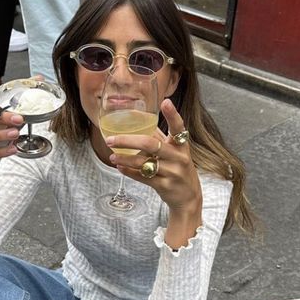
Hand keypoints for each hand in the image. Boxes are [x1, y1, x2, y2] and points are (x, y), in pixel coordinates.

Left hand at [104, 98, 201, 215]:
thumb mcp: (174, 152)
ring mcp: (172, 173)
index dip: (172, 115)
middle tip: (111, 139)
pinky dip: (129, 172)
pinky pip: (143, 177)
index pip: (178, 127)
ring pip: (144, 163)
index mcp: (181, 145)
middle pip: (151, 144)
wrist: (188, 197)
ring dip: (125, 159)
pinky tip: (119, 167)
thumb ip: (159, 138)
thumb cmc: (178, 169)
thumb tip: (139, 121)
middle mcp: (178, 158)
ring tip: (112, 156)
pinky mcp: (165, 186)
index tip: (165, 102)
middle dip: (128, 140)